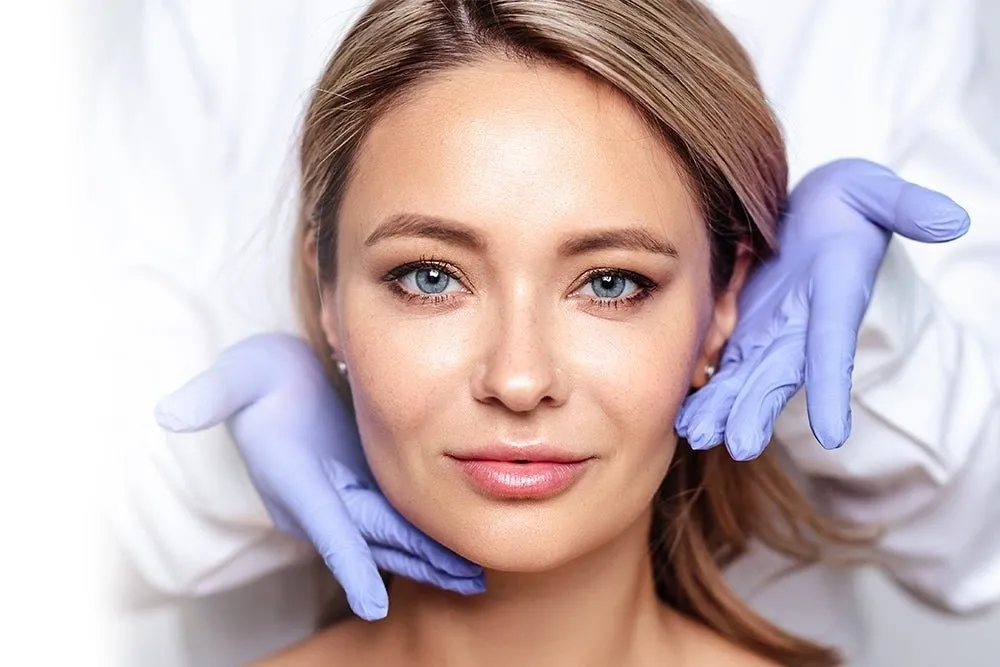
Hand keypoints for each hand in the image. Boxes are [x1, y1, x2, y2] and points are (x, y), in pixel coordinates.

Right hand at [155, 333, 483, 619]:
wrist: (274, 380)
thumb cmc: (258, 378)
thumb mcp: (237, 376)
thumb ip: (212, 395)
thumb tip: (170, 413)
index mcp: (294, 479)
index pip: (324, 527)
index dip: (349, 565)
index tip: (372, 605)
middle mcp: (320, 498)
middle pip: (374, 538)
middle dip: (418, 561)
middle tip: (465, 583)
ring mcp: (344, 494)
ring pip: (392, 534)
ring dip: (431, 555)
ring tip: (474, 577)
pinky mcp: (363, 484)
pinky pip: (399, 516)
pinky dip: (428, 533)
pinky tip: (460, 546)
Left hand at [675, 158, 969, 459]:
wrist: (815, 214)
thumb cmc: (848, 203)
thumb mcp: (875, 193)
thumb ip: (906, 206)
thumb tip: (952, 218)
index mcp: (836, 299)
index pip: (834, 347)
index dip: (831, 387)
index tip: (832, 432)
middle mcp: (803, 329)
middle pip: (781, 375)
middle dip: (760, 409)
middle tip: (740, 445)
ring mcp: (771, 335)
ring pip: (746, 380)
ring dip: (724, 409)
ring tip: (697, 437)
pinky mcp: (744, 332)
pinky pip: (723, 368)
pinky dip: (705, 393)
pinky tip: (682, 419)